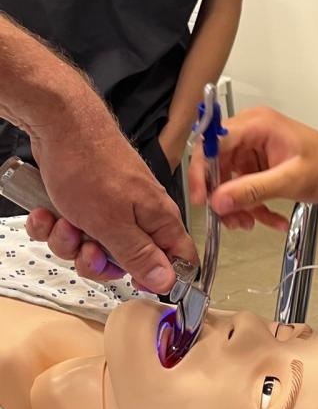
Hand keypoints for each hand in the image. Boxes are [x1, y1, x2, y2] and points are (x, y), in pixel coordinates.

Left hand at [26, 90, 197, 293]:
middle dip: (97, 261)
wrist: (59, 125)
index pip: (178, 260)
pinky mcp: (87, 201)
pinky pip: (73, 230)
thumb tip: (168, 282)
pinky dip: (55, 226)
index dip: (159, 278)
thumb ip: (140, 256)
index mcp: (159, 220)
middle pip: (127, 261)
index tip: (132, 283)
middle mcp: (140, 216)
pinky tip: (46, 212)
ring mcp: (112, 208)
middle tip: (85, 247)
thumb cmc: (90, 168)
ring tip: (61, 221)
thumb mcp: (113, 224)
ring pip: (94, 247)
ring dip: (70, 243)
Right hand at [189, 107, 317, 231]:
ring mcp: (251, 149)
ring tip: (251, 222)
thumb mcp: (290, 180)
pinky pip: (242, 187)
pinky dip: (252, 205)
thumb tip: (219, 200)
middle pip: (215, 165)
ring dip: (237, 206)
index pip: (212, 143)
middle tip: (231, 219)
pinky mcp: (255, 164)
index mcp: (256, 125)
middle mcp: (249, 133)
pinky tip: (270, 218)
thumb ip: (252, 190)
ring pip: (227, 181)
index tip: (202, 197)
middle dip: (222, 196)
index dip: (202, 171)